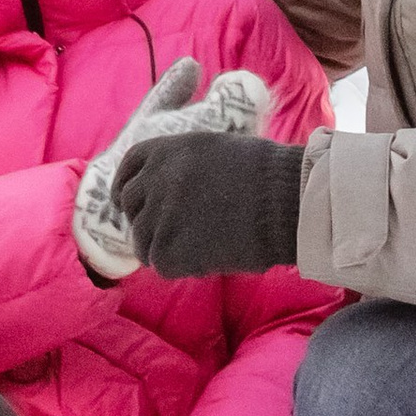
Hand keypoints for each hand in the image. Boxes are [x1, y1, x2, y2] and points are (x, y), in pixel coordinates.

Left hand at [72, 60, 270, 280]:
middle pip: (130, 205)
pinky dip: (181, 266)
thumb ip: (182, 165)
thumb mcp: (217, 150)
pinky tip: (208, 257)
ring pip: (143, 240)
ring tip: (202, 246)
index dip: (125, 186)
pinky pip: (160, 263)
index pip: (129, 167)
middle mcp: (156, 179)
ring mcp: (159, 215)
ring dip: (166, 246)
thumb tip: (160, 187)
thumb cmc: (268, 178)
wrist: (290, 204)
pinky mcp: (168, 250)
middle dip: (145, 219)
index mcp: (167, 149)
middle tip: (172, 232)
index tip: (126, 203)